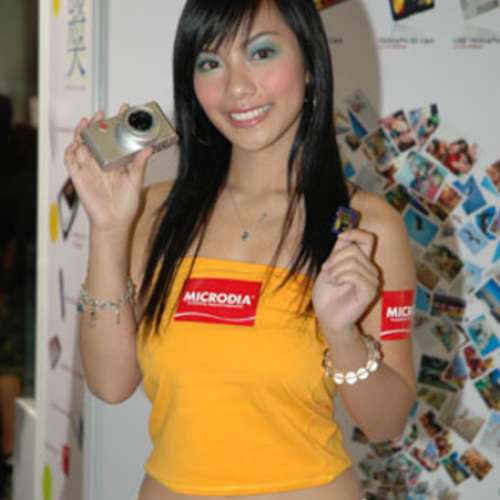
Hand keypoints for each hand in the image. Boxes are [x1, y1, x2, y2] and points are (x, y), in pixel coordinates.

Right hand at [63, 104, 152, 234]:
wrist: (114, 222)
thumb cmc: (126, 204)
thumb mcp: (136, 180)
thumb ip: (140, 163)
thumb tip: (149, 148)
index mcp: (115, 161)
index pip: (114, 137)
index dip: (117, 123)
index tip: (124, 109)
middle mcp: (101, 162)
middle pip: (96, 137)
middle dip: (98, 123)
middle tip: (103, 113)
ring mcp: (89, 168)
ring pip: (82, 144)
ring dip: (83, 131)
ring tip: (89, 120)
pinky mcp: (79, 176)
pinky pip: (71, 160)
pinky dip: (71, 149)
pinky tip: (77, 142)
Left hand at [312, 229, 380, 336]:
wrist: (327, 317)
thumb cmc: (328, 295)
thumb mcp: (330, 267)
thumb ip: (338, 251)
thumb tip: (344, 233)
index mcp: (362, 262)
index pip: (368, 238)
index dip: (355, 233)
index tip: (340, 237)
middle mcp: (371, 270)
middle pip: (354, 249)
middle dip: (335, 258)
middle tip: (327, 271)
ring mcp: (372, 281)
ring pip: (353, 261)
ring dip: (335, 269)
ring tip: (331, 279)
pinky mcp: (370, 291)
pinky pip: (355, 274)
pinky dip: (340, 276)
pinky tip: (335, 283)